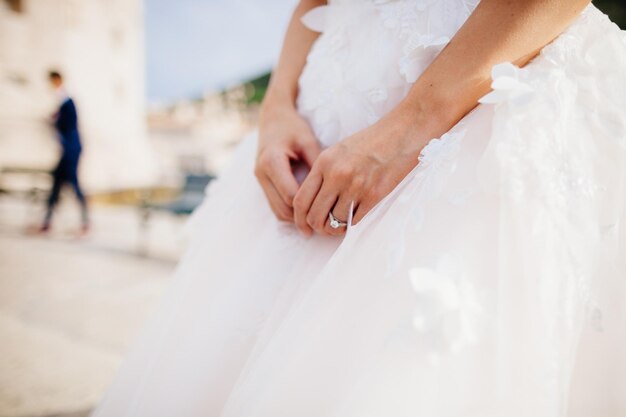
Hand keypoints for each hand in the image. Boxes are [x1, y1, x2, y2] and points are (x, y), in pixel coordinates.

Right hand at [255, 102, 321, 221]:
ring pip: (278, 212)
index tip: (329, 210)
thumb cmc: (293, 127)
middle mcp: (262, 173)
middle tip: (326, 221)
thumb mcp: (308, 141)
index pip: (290, 195)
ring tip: (319, 218)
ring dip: (297, 218)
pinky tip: (309, 209)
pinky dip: (291, 211)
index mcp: (272, 161)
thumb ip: (317, 165)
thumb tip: (332, 190)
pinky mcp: (263, 183)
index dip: (309, 206)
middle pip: (282, 209)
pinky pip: (276, 206)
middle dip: (303, 217)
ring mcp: (260, 180)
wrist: (272, 117)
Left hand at [293, 106, 428, 235]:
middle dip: (315, 228)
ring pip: (334, 222)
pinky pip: (354, 221)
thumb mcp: (338, 152)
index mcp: (324, 162)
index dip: (299, 219)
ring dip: (335, 228)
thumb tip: (311, 204)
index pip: (300, 200)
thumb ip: (322, 174)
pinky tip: (353, 217)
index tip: (303, 226)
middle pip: (314, 216)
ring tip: (339, 224)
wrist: (401, 133)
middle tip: (321, 230)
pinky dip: (351, 224)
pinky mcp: (374, 195)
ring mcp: (356, 186)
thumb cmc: (370, 142)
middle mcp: (337, 175)